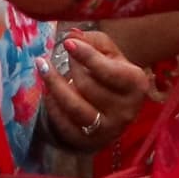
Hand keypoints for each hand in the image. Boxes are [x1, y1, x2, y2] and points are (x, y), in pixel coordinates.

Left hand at [35, 31, 156, 148]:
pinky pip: (64, 125)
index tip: (67, 43)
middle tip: (60, 54)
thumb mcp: (111, 53)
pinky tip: (48, 92)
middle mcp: (125, 110)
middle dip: (71, 67)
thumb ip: (94, 41)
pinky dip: (53, 106)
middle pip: (88, 86)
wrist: (118, 108)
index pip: (109, 71)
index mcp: (136, 85)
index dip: (87, 56)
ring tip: (42, 66)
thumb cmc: (113, 73)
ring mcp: (108, 129)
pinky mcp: (90, 143)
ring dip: (54, 85)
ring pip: (75, 107)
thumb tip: (73, 34)